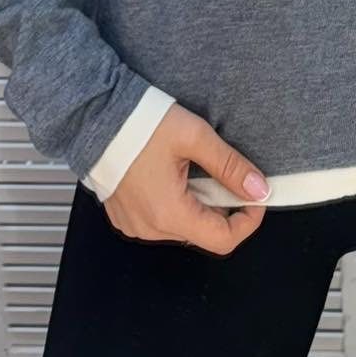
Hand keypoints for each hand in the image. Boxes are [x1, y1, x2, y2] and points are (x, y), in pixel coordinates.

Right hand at [102, 101, 269, 253]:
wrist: (95, 116)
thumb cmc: (141, 123)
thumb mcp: (195, 137)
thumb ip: (230, 166)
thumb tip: (259, 189)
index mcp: (169, 214)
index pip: (224, 240)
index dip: (248, 220)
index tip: (255, 195)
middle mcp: (151, 229)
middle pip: (204, 232)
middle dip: (223, 205)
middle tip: (223, 172)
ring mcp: (135, 226)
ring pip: (184, 225)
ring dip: (199, 203)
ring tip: (193, 168)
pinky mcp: (126, 217)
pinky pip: (162, 219)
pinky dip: (177, 202)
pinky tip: (172, 174)